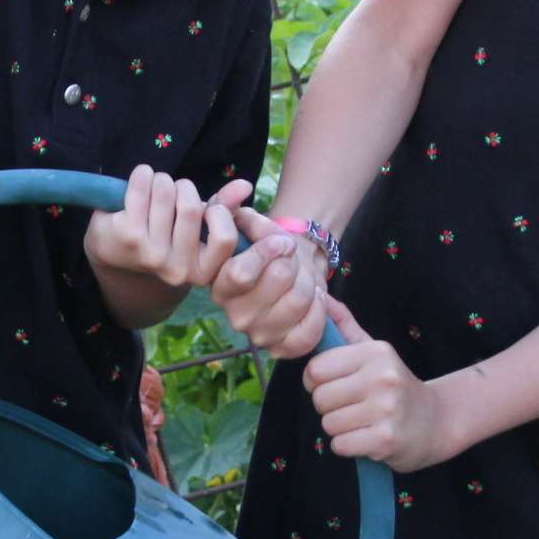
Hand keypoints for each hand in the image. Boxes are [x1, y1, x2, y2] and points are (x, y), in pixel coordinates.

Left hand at [84, 166, 244, 290]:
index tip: (206, 208)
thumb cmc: (166, 236)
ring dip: (162, 180)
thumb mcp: (200, 227)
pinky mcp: (127, 235)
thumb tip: (245, 185)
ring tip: (157, 186)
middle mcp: (177, 270)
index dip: (218, 212)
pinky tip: (141, 178)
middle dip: (183, 188)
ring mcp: (150, 254)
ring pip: (167, 193)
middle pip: (191, 208)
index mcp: (202, 272)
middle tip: (174, 190)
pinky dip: (143, 175)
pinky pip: (143, 188)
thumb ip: (225, 207)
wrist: (114, 251)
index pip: (225, 237)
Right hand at [213, 209, 324, 356]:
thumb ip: (236, 205)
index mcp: (219, 285)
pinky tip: (314, 299)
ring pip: (298, 300)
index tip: (282, 241)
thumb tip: (240, 190)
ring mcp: (258, 335)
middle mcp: (234, 315)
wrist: (292, 271)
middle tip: (293, 260)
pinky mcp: (282, 349)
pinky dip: (319, 309)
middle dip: (293, 262)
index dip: (268, 251)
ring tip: (302, 278)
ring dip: (308, 281)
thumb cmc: (269, 248)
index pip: (239, 273)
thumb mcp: (251, 223)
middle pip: (277, 280)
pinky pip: (309, 330)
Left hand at [304, 298, 451, 471]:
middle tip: (350, 407)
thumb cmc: (394, 385)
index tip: (333, 385)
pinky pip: (340, 445)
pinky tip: (366, 438)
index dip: (316, 381)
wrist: (436, 421)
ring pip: (328, 423)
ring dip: (338, 428)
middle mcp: (382, 377)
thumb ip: (345, 326)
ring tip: (360, 421)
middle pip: (320, 398)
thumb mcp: (374, 351)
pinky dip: (347, 446)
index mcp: (376, 353)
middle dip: (328, 407)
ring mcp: (386, 409)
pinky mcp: (385, 440)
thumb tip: (320, 296)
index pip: (315, 369)